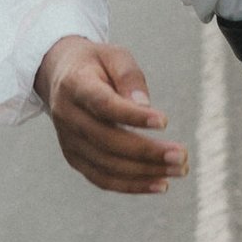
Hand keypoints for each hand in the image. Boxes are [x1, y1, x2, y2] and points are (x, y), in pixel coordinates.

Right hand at [35, 36, 189, 195]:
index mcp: (74, 86)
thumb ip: (129, 76)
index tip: (165, 121)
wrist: (59, 76)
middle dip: (148, 152)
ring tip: (179, 170)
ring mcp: (69, 142)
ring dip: (145, 172)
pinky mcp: (75, 159)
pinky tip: (160, 184)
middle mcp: (68, 117)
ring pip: (107, 165)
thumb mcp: (114, 55)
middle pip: (108, 141)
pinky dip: (132, 185)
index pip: (104, 105)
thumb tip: (145, 107)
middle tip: (182, 155)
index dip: (132, 116)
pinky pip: (103, 179)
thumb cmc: (96, 63)